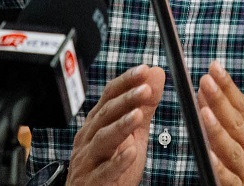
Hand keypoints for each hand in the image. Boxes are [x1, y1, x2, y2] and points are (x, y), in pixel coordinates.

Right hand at [67, 64, 164, 185]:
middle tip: (145, 89)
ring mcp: (88, 161)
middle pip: (105, 114)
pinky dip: (117, 162)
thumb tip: (156, 73)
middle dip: (126, 100)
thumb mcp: (132, 133)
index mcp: (97, 123)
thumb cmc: (110, 165)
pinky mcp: (91, 183)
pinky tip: (131, 153)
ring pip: (102, 140)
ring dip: (120, 125)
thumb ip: (143, 105)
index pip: (109, 96)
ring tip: (138, 115)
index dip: (126, 82)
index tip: (144, 70)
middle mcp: (89, 138)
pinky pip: (103, 172)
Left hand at [198, 61, 243, 185]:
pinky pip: (230, 180)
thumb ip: (227, 129)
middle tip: (206, 79)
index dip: (228, 87)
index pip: (241, 108)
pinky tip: (210, 156)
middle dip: (221, 100)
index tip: (214, 67)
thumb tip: (205, 99)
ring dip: (218, 130)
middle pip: (237, 123)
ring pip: (233, 149)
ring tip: (204, 112)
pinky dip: (221, 168)